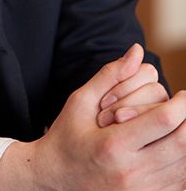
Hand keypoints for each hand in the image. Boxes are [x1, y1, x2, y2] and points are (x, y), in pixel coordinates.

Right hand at [0, 44, 185, 190]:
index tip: (182, 95)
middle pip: (181, 143)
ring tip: (179, 125)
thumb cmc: (66, 135)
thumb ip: (110, 75)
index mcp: (113, 144)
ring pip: (183, 166)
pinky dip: (181, 165)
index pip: (164, 120)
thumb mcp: (80, 100)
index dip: (181, 104)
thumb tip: (137, 51)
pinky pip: (178, 184)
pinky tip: (172, 148)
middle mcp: (130, 172)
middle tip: (184, 107)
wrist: (54, 178)